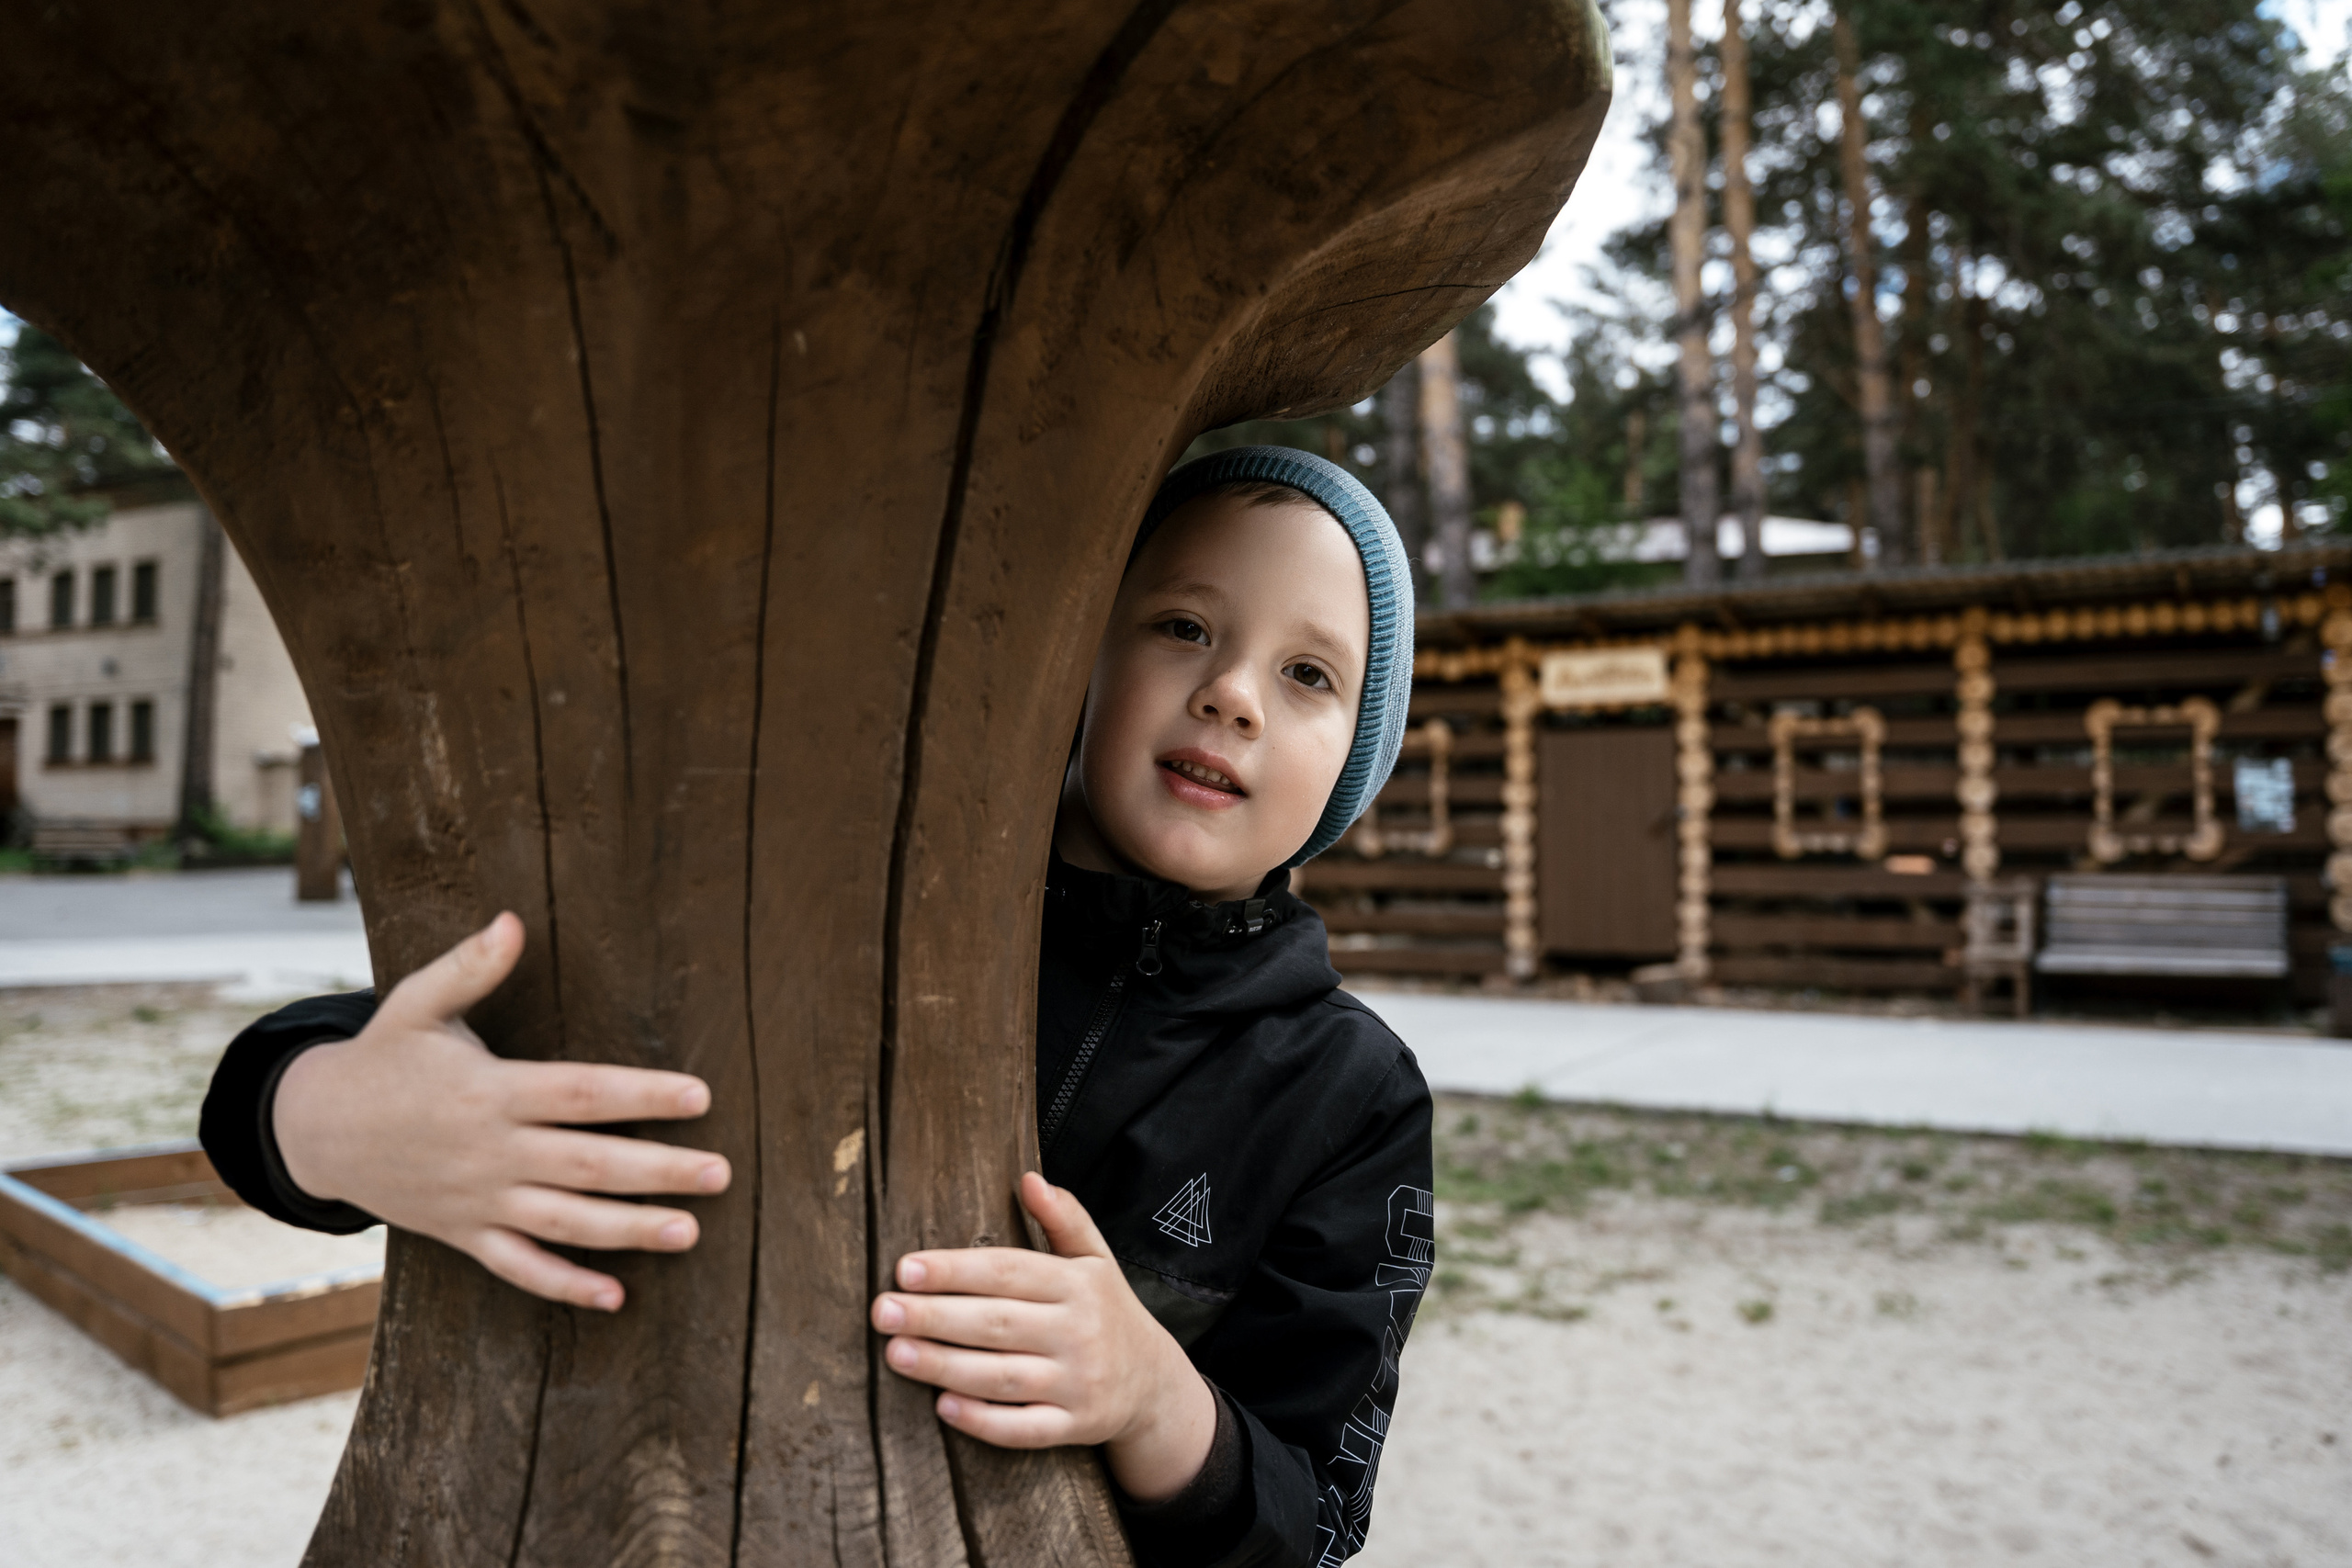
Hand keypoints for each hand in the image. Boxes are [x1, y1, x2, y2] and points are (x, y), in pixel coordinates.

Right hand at [273, 912, 729, 1312]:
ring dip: (629, 1231)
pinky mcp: (464, 1234)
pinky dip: (564, 1285)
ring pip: (565, 1222)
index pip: (581, 1093)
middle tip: (720, 1174)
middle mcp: (489, 1151)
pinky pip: (519, 1267)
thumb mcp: (414, 1004)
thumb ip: (468, 966)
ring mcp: (478, 1199)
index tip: (699, 1096)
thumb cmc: (381, 1059)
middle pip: (588, 1164)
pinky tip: (616, 1297)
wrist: (314, 1130)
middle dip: (659, 1170)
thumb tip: (512, 920)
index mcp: (489, 1091)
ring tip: (689, 1231)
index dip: (642, 1095)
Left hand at [870, 1172, 1217, 1502]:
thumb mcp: (1095, 1259)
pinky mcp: (1075, 1426)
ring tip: (895, 1353)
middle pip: (997, 1324)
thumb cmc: (1107, 1311)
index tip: (905, 1269)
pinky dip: (983, 1421)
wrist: (1154, 1382)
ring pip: (1003, 1377)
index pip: (1008, 1272)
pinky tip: (942, 1407)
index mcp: (1078, 1285)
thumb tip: (1028, 1177)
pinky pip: (1024, 1429)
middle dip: (936, 1317)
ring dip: (945, 1367)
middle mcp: (1079, 1333)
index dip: (955, 1270)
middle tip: (883, 1311)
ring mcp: (1078, 1383)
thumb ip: (1064, 1217)